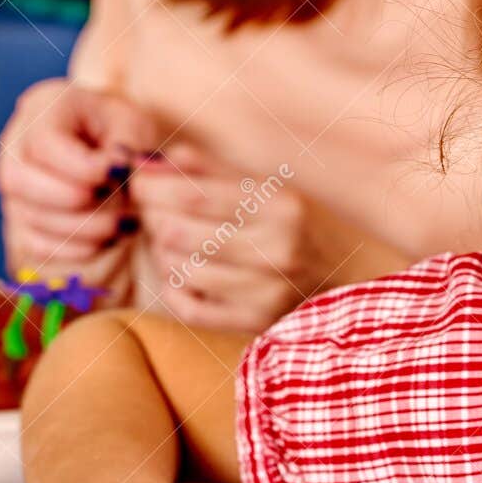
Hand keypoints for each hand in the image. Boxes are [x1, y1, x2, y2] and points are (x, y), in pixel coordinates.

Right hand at [0, 78, 157, 273]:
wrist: (116, 154)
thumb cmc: (121, 132)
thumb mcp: (133, 124)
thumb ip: (128, 145)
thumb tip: (116, 170)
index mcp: (42, 108)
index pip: (42, 143)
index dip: (83, 167)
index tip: (120, 173)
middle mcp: (14, 146)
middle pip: (19, 180)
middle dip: (78, 199)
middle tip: (122, 200)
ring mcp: (14, 188)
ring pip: (30, 216)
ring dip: (86, 227)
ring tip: (126, 220)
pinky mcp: (23, 222)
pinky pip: (39, 245)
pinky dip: (79, 247)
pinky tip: (110, 236)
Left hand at [132, 149, 322, 331]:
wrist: (345, 283)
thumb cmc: (294, 228)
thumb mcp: (265, 187)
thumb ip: (208, 169)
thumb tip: (149, 160)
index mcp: (280, 206)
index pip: (194, 194)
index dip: (153, 187)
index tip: (137, 183)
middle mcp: (277, 249)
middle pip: (179, 231)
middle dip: (153, 219)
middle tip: (152, 213)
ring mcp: (267, 291)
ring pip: (180, 270)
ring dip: (164, 255)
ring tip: (171, 245)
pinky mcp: (256, 322)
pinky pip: (190, 309)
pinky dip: (174, 291)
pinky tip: (180, 277)